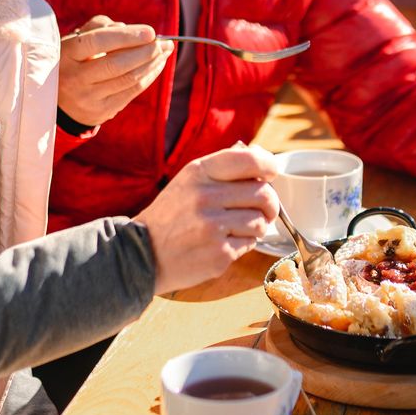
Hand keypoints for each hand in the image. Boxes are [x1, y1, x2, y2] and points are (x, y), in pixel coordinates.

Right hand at [58, 15, 173, 126]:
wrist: (59, 99)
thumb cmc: (74, 59)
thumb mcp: (77, 38)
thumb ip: (100, 26)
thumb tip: (128, 29)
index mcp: (66, 54)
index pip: (97, 42)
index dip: (126, 37)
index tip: (151, 32)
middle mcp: (74, 78)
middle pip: (116, 64)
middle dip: (146, 52)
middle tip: (165, 42)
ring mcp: (88, 98)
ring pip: (128, 80)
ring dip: (152, 64)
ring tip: (165, 51)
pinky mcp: (102, 112)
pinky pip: (132, 92)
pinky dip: (149, 76)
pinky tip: (157, 65)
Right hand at [136, 144, 279, 294]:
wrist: (144, 253)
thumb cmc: (173, 214)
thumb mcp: (190, 180)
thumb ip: (224, 168)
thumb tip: (263, 160)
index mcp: (199, 172)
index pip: (249, 160)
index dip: (269, 165)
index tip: (271, 173)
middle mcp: (206, 197)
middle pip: (263, 193)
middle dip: (270, 203)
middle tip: (264, 209)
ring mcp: (213, 227)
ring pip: (261, 222)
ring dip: (258, 226)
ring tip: (239, 227)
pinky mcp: (219, 254)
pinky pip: (251, 244)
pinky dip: (245, 244)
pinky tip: (226, 242)